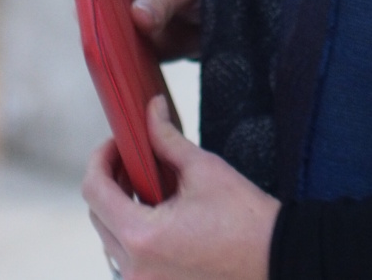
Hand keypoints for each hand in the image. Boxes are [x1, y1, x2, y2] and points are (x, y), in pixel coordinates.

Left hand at [84, 95, 279, 279]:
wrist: (276, 258)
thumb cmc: (245, 218)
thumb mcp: (204, 169)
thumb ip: (167, 138)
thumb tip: (152, 108)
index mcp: (142, 237)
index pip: (95, 192)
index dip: (100, 159)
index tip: (115, 143)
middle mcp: (135, 269)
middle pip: (98, 217)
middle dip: (111, 181)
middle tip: (133, 156)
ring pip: (111, 241)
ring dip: (120, 210)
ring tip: (147, 184)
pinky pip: (128, 261)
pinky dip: (134, 234)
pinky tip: (157, 214)